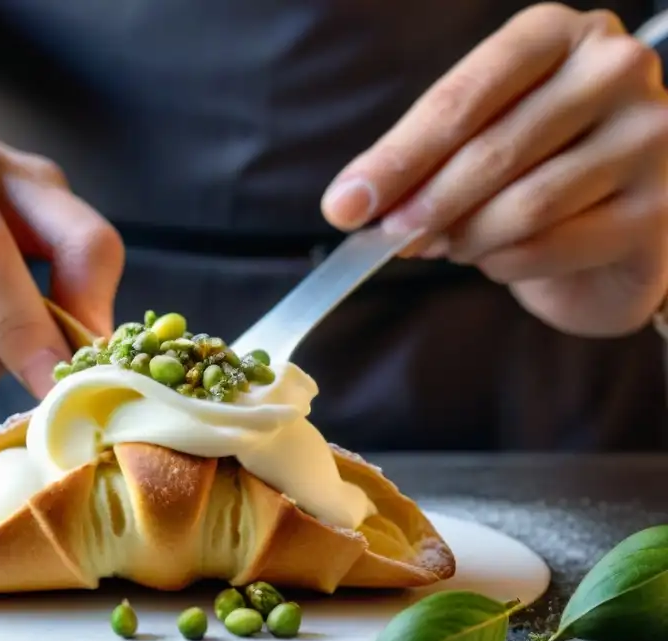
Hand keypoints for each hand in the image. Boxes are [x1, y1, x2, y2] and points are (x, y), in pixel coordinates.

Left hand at [321, 3, 667, 336]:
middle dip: (424, 206)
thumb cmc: (537, 164)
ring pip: (524, 205)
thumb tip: (353, 202)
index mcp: (556, 35)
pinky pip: (552, 247)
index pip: (461, 98)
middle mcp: (613, 71)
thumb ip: (422, 161)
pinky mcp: (658, 210)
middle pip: (491, 151)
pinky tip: (496, 259)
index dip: (397, 158)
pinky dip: (505, 264)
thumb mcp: (476, 138)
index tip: (346, 205)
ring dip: (466, 239)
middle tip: (389, 239)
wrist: (619, 219)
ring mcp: (649, 137)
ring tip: (448, 245)